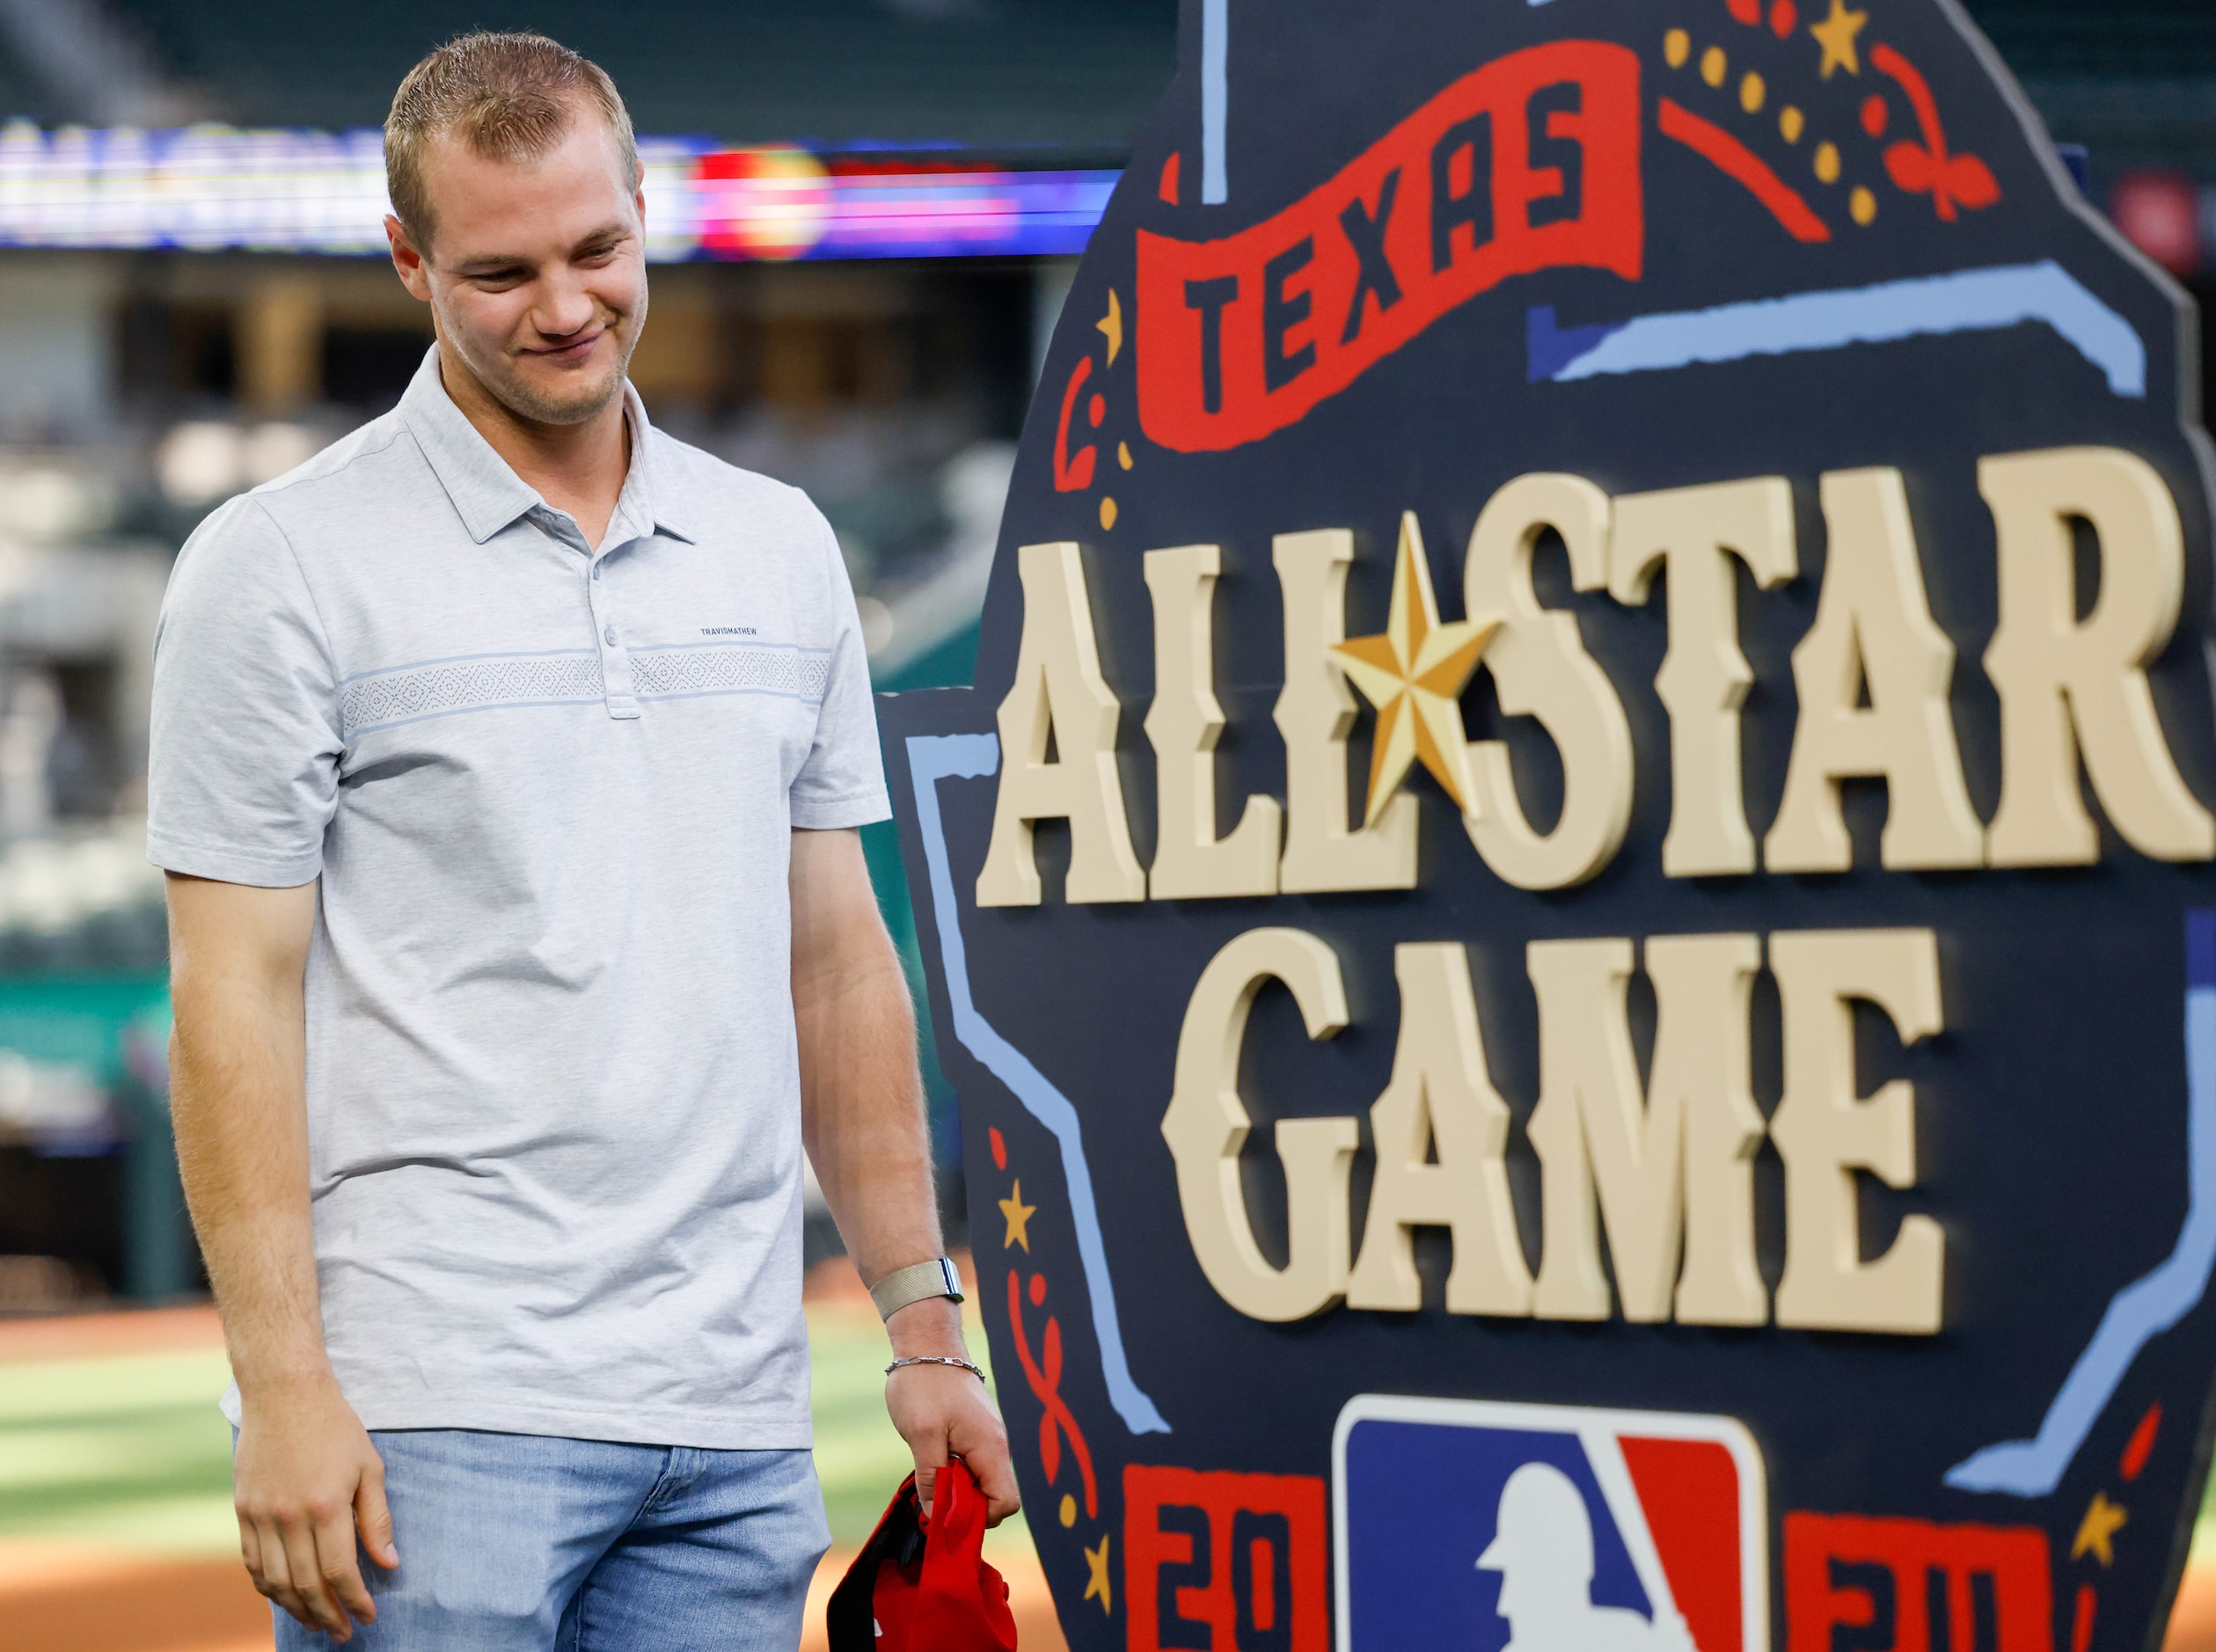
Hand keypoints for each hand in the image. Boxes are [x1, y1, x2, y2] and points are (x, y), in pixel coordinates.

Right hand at [232, 1376, 396, 1641]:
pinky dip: (268, 1587)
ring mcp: (260, 1516)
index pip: (339, 1572)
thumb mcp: (370, 1467)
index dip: (354, 1600)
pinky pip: (253, 1563)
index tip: (369, 1616)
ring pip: (276, 1582)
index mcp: (326, 1506)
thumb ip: (377, 1518)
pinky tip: (285, 1597)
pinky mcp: (242, 1511)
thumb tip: (389, 1564)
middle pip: (306, 1585)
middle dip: (328, 1615)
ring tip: (317, 1622)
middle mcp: (289, 1517)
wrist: (284, 1394)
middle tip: (344, 1632)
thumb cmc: (336, 1428)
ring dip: (297, 1609)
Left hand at [883, 1301, 1019, 1525]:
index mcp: (991, 1448)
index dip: (977, 1516)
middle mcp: (996, 1446)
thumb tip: (937, 1517)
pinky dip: (955, 1474)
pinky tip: (933, 1461)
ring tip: (930, 1476)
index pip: (1005, 1502)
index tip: (945, 1510)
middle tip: (932, 1494)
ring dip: (957, 1489)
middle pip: (994, 1497)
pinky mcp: (975, 1433)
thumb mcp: (922, 1434)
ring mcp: (987, 1439)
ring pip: (981, 1482)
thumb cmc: (924, 1384)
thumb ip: (932, 1478)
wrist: (928, 1343)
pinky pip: (973, 1466)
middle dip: (966, 1506)